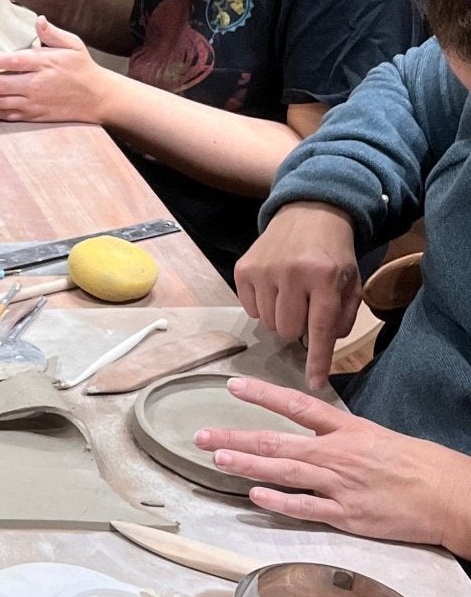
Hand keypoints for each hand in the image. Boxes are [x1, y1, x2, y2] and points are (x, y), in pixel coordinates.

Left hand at [0, 17, 112, 122]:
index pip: (12, 61)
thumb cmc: (83, 67)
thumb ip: (52, 33)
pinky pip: (5, 115)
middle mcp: (35, 85)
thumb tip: (38, 19)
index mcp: (43, 63)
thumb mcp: (73, 44)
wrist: (98, 98)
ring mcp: (32, 103)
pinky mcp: (32, 115)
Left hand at [194, 376, 469, 548]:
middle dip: (236, 438)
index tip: (233, 386)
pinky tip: (254, 495)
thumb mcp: (379, 438)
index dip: (264, 395)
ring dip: (248, 465)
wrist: (451, 496)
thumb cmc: (420, 466)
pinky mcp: (347, 516)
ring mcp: (340, 486)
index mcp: (348, 430)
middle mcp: (339, 454)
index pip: (298, 405)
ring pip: (284, 472)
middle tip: (201, 436)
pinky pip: (306, 508)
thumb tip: (313, 435)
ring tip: (217, 458)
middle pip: (278, 441)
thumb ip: (342, 437)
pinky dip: (279, 502)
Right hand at [234, 203, 360, 390]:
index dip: (318, 360)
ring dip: (280, 317)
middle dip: (297, 327)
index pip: (320, 328)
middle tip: (305, 307)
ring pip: (267, 323)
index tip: (315, 384)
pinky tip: (273, 287)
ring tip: (290, 296)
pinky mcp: (244, 268)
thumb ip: (343, 318)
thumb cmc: (334, 253)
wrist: (309, 212)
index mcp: (324, 277)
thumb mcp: (351, 283)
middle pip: (287, 330)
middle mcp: (292, 273)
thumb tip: (322, 349)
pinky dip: (262, 306)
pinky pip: (250, 309)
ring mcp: (264, 270)